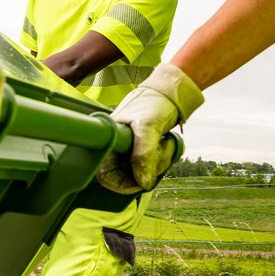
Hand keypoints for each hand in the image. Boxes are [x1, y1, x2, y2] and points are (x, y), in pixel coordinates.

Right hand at [97, 63, 203, 192]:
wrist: (170, 91)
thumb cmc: (154, 102)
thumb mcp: (149, 127)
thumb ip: (144, 156)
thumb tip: (144, 184)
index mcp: (108, 140)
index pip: (105, 174)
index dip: (122, 183)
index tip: (142, 182)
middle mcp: (116, 146)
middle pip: (127, 175)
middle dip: (147, 170)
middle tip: (161, 152)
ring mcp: (129, 149)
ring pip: (142, 172)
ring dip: (158, 162)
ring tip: (165, 143)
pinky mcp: (142, 149)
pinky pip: (151, 165)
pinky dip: (161, 159)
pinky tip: (166, 143)